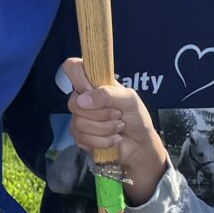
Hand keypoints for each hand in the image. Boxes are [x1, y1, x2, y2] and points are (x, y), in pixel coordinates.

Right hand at [63, 65, 171, 197]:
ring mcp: (79, 118)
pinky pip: (83, 138)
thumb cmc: (136, 118)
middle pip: (73, 102)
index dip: (79, 78)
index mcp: (94, 83)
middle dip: (101, 113)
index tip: (93, 90)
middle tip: (118, 114)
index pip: (73, 67)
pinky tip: (114, 139)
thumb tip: (83, 99)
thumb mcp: (129, 99)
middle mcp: (83, 99)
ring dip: (105, 128)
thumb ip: (108, 94)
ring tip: (119, 127)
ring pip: (79, 122)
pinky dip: (103, 140)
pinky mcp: (80, 137)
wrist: (140, 144)